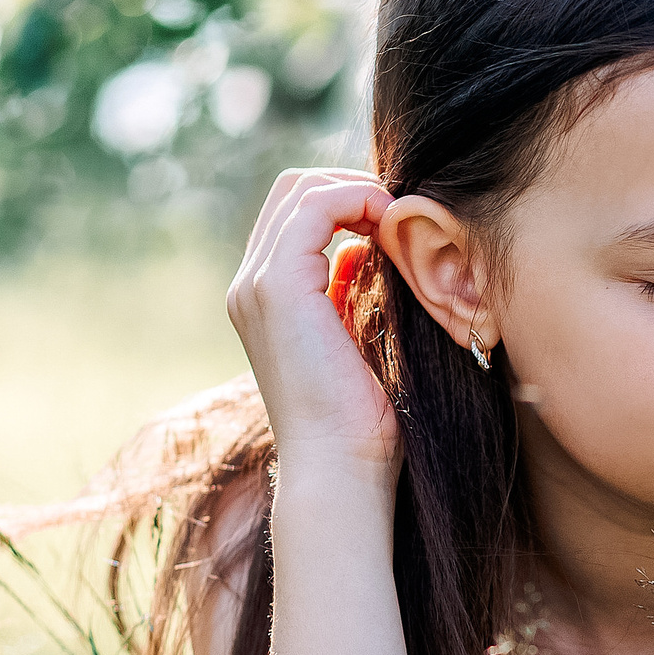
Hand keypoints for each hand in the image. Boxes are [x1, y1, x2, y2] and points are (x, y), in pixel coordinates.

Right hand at [227, 169, 398, 472]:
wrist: (341, 467)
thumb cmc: (362, 421)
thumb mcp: (355, 339)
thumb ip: (350, 292)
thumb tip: (362, 252)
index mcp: (265, 298)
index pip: (297, 212)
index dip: (350, 200)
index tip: (399, 223)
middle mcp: (250, 285)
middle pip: (294, 190)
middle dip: (353, 187)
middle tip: (403, 214)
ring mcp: (257, 284)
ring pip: (301, 190)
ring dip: (359, 191)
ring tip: (401, 219)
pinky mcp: (278, 287)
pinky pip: (315, 208)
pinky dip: (358, 201)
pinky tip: (392, 227)